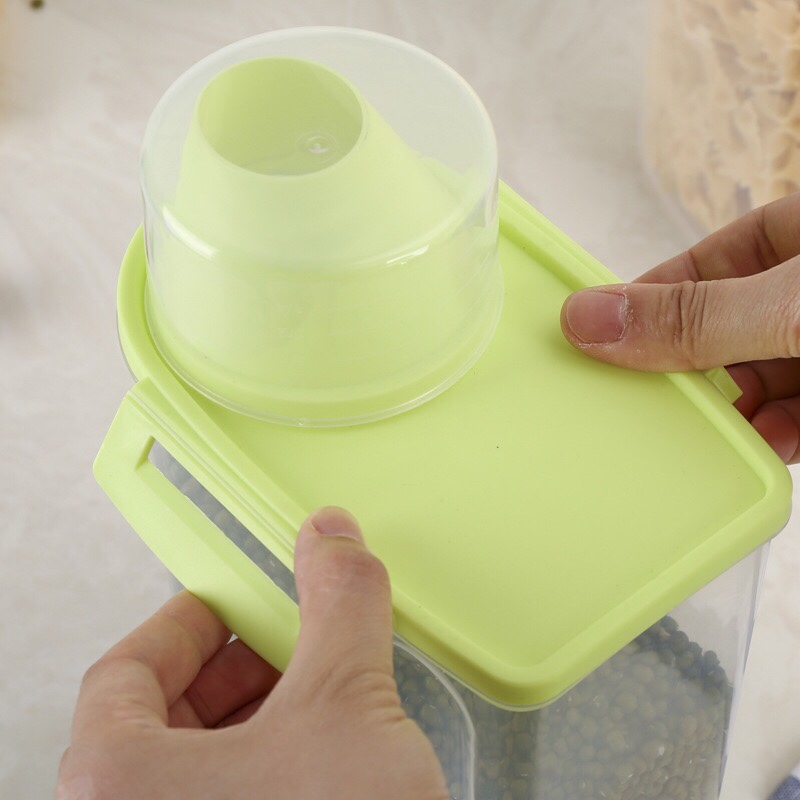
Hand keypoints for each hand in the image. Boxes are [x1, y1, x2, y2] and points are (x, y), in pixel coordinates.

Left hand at [56, 507, 447, 799]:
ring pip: (189, 773)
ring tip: (316, 704)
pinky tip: (322, 768)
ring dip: (255, 723)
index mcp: (116, 786)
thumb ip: (338, 605)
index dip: (186, 624)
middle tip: (286, 646)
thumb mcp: (347, 704)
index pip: (124, 670)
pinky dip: (266, 774)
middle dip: (234, 672)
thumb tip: (332, 539)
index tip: (231, 603)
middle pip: (156, 721)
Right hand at [560, 193, 799, 462]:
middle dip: (689, 367)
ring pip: (761, 376)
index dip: (653, 300)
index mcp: (799, 234)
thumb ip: (697, 315)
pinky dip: (778, 435)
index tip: (603, 338)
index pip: (706, 263)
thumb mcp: (790, 300)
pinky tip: (764, 444)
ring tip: (705, 434)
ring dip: (734, 410)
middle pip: (725, 327)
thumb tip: (589, 318)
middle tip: (646, 400)